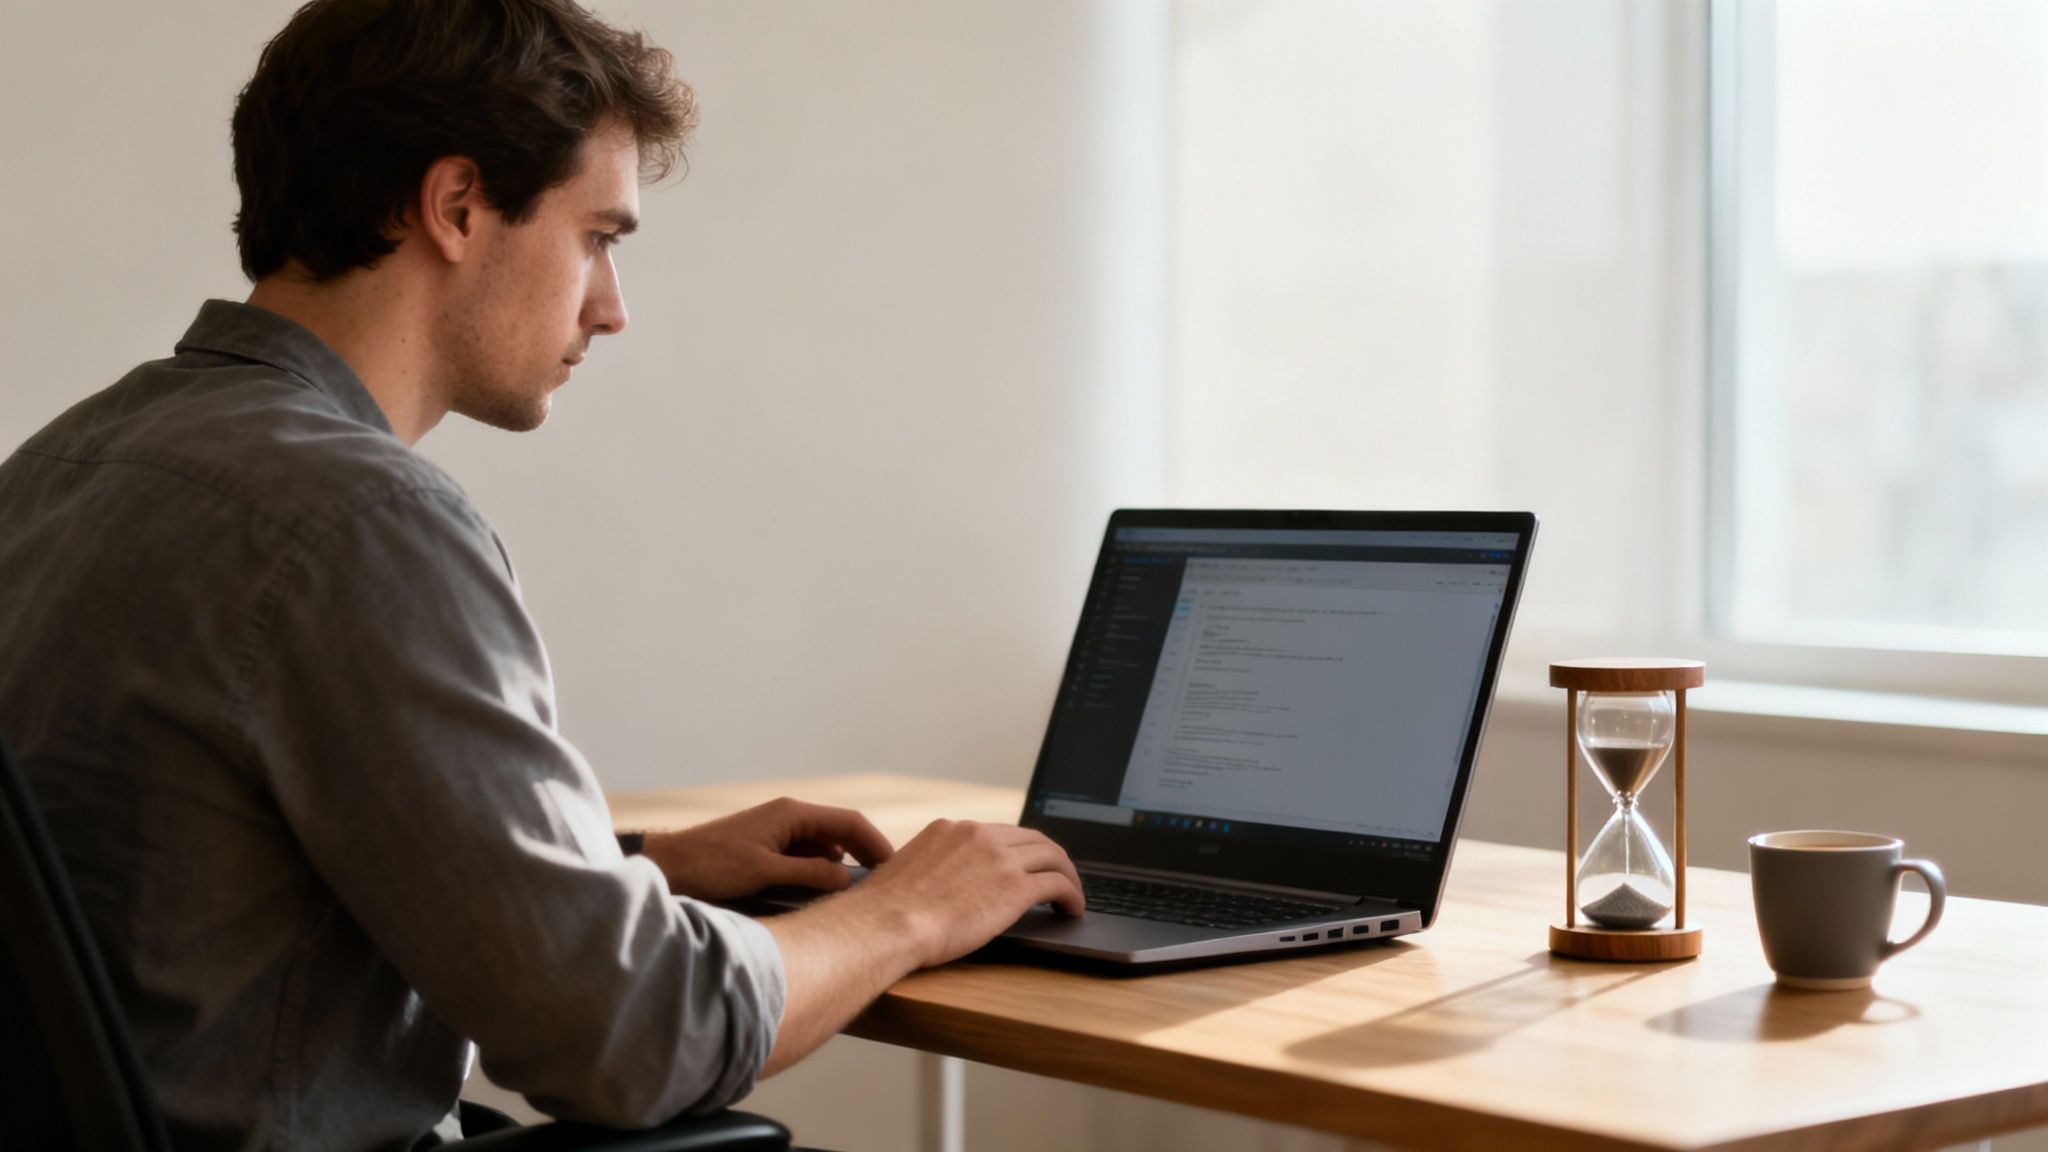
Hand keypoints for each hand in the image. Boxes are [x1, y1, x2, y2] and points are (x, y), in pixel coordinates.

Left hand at [638, 798, 893, 901]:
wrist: (671, 866)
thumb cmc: (712, 866)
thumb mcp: (765, 872)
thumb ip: (809, 873)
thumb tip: (847, 878)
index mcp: (792, 814)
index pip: (850, 821)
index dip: (876, 844)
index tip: (895, 868)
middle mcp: (789, 816)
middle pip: (841, 831)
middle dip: (864, 854)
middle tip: (885, 883)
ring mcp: (779, 831)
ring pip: (824, 845)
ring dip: (842, 864)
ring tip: (860, 891)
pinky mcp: (769, 847)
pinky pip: (806, 855)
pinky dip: (821, 869)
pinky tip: (827, 891)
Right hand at [843, 819, 1084, 968]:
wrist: (886, 925)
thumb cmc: (884, 912)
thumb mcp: (902, 873)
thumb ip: (924, 871)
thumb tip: (927, 888)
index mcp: (950, 830)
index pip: (998, 833)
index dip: (1018, 850)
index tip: (1025, 864)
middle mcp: (978, 835)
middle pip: (1032, 839)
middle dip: (1049, 858)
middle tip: (1058, 877)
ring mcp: (999, 859)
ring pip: (1052, 857)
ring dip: (1068, 876)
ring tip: (1072, 895)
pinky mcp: (1015, 888)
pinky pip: (1058, 884)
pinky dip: (1072, 895)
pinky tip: (1072, 910)